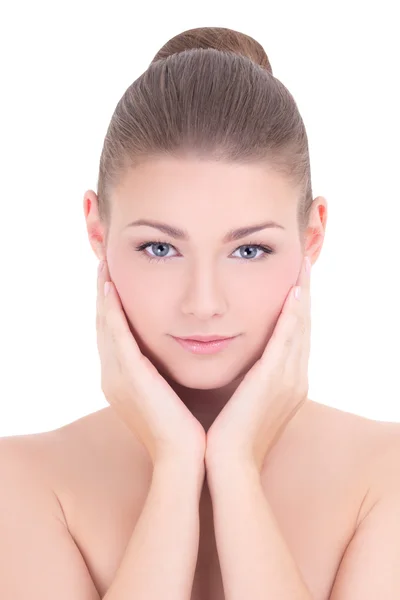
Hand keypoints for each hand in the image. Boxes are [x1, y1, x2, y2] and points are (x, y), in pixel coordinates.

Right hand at [96, 259, 205, 464]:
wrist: (185, 460)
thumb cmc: (186, 430)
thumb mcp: (170, 397)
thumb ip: (165, 375)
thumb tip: (174, 357)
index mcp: (123, 382)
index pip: (113, 337)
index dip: (110, 310)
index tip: (114, 283)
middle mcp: (113, 377)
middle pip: (103, 327)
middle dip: (103, 298)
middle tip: (103, 267)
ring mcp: (118, 377)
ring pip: (105, 327)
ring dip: (103, 297)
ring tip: (104, 268)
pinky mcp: (129, 377)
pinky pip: (116, 336)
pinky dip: (111, 312)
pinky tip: (111, 289)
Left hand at [206, 255, 310, 471]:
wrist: (228, 466)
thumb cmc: (229, 436)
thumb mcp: (243, 402)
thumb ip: (247, 380)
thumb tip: (240, 364)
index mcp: (287, 384)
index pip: (295, 338)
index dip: (297, 311)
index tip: (294, 285)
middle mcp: (294, 378)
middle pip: (303, 328)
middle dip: (304, 297)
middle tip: (303, 267)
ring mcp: (288, 379)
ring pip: (300, 329)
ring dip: (301, 298)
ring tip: (302, 270)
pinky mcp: (273, 380)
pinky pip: (287, 340)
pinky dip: (292, 316)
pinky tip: (293, 294)